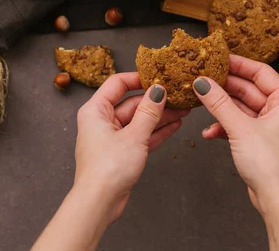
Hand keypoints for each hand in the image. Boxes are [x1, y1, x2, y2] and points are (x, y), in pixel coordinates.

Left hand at [75, 72, 188, 223]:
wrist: (99, 203)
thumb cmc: (107, 169)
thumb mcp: (134, 135)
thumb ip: (149, 111)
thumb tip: (159, 90)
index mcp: (95, 110)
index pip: (117, 83)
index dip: (139, 78)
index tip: (159, 76)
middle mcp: (101, 121)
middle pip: (132, 103)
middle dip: (156, 100)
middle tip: (178, 94)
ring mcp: (112, 138)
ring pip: (139, 120)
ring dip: (160, 116)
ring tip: (183, 108)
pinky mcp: (121, 153)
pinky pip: (141, 136)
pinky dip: (156, 131)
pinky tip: (175, 125)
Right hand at [192, 55, 278, 214]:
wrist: (275, 198)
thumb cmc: (269, 164)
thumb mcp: (240, 128)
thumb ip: (219, 103)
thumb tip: (202, 82)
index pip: (260, 72)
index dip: (238, 63)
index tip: (218, 58)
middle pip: (248, 88)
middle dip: (225, 86)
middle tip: (202, 78)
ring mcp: (269, 124)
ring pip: (241, 106)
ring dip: (221, 107)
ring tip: (201, 101)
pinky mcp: (258, 138)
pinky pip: (238, 123)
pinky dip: (224, 126)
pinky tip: (209, 132)